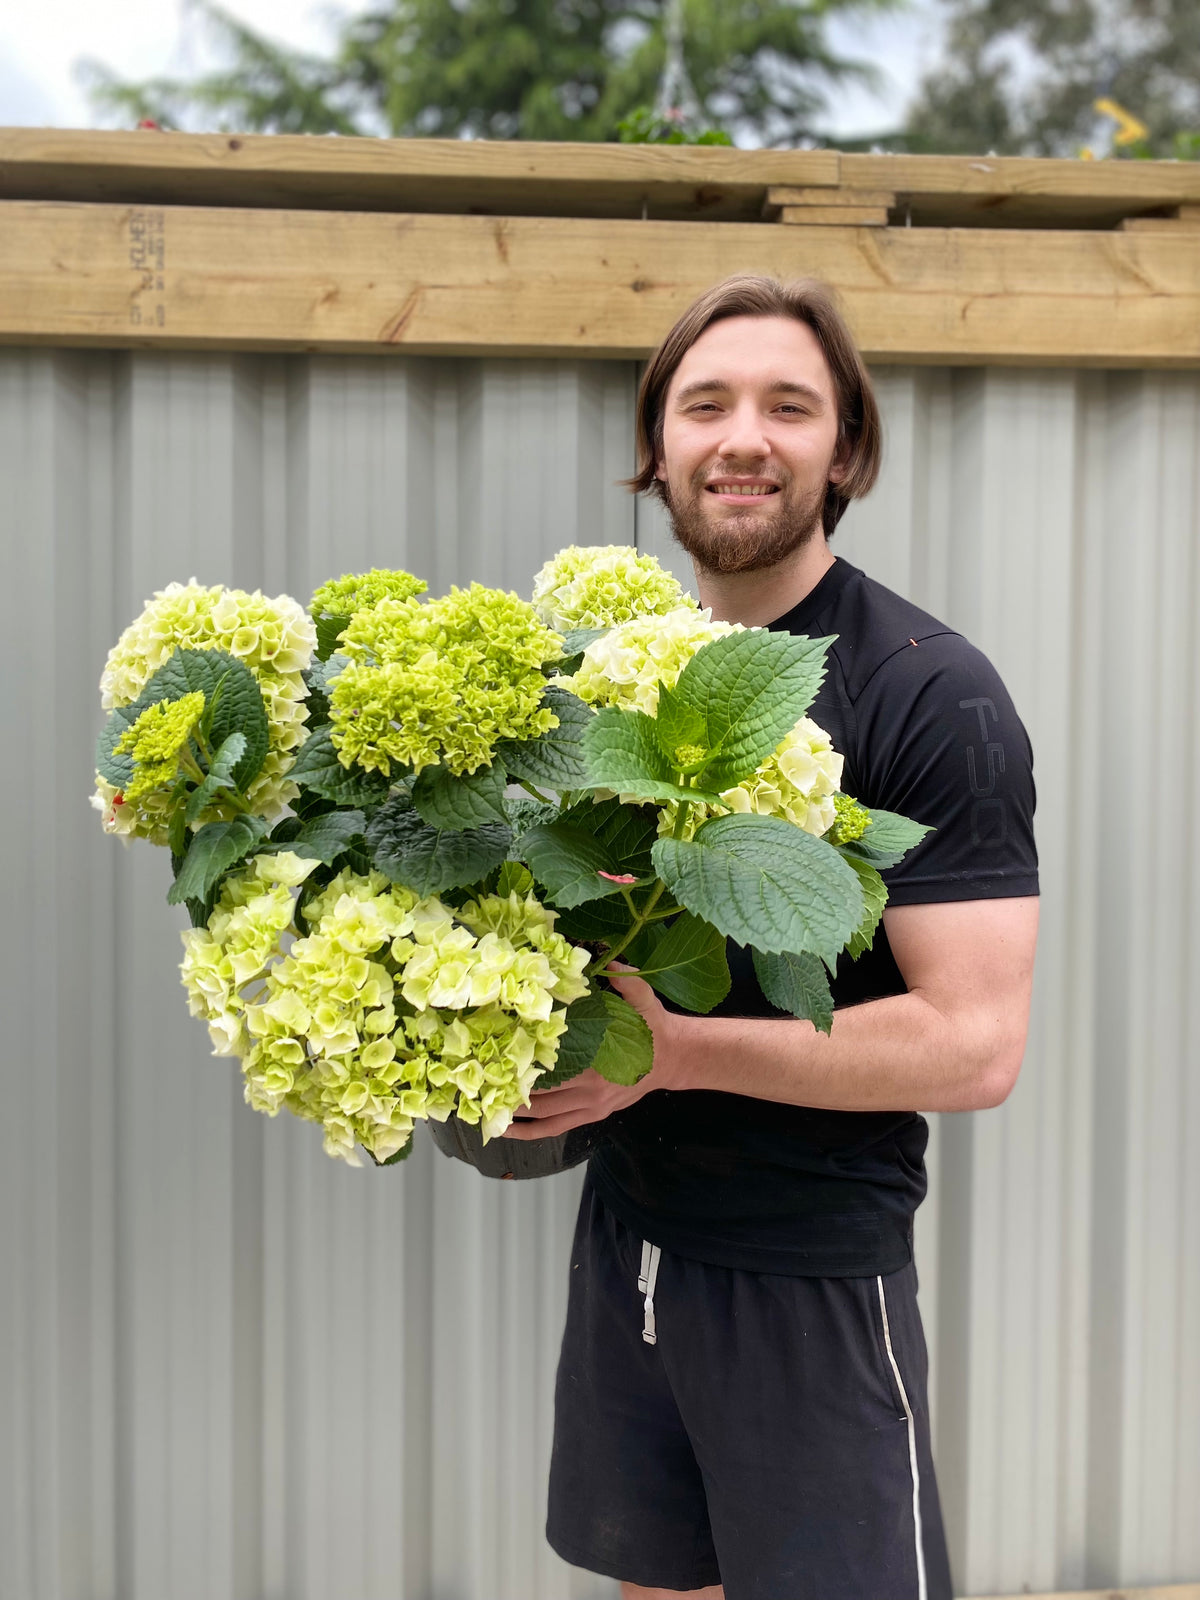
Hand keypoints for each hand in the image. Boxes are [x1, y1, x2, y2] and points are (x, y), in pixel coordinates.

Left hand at [500, 966, 681, 1139]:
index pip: (553, 1063)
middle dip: (511, 1089)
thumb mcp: (645, 998)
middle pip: (542, 1093)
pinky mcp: (594, 1115)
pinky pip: (557, 1128)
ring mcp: (591, 1105)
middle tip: (480, 1084)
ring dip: (515, 1114)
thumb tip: (609, 963)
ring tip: (486, 1110)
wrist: (674, 1059)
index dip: (524, 1063)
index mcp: (598, 1059)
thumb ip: (627, 981)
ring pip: (545, 1115)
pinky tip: (510, 1132)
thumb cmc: (654, 1027)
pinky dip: (533, 1133)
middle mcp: (591, 1087)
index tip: (497, 1058)